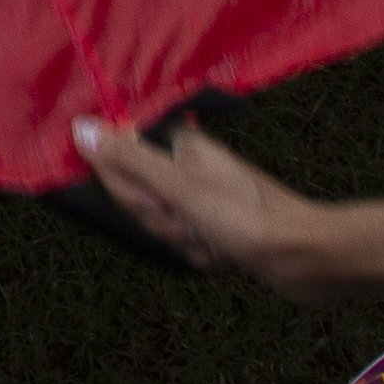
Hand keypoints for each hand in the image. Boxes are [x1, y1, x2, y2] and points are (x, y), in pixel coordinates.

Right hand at [75, 111, 327, 294]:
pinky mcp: (216, 226)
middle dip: (160, 221)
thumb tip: (81, 127)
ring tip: (211, 240)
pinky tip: (222, 254)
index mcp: (178, 145)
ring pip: (161, 224)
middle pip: (139, 197)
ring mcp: (202, 198)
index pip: (121, 160)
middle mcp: (187, 166)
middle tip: (189, 223)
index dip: (131, 191)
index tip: (158, 203)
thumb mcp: (178, 187)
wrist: (303, 256)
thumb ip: (128, 159)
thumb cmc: (244, 215)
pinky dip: (199, 253)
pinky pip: (185, 242)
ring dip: (181, 240)